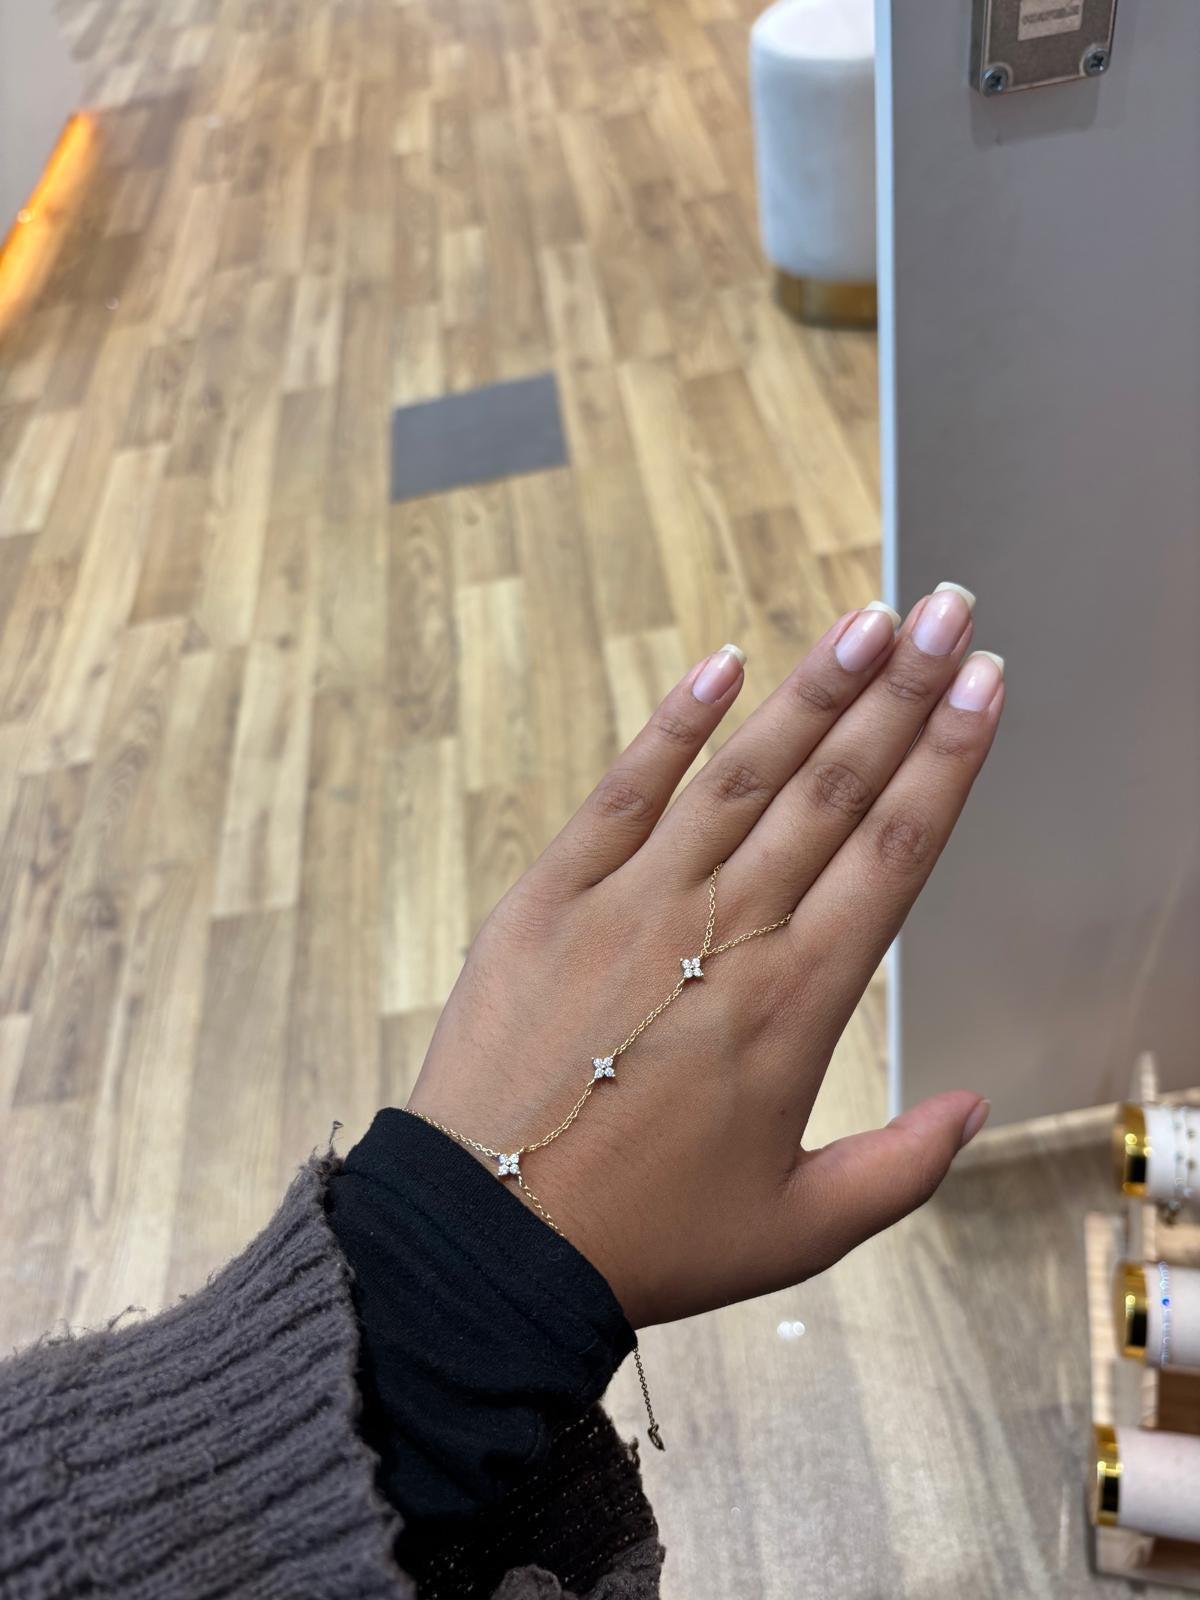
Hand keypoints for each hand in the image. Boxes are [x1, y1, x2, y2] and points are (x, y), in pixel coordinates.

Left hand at [408, 590, 1003, 1327]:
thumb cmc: (645, 1240)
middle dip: (903, 694)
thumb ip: (900, 1168)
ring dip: (811, 691)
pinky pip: (621, 791)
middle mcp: (723, 933)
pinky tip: (723, 663)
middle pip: (832, 792)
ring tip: (867, 620)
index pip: (893, 854)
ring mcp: (631, 904)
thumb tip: (971, 1107)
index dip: (947, 762)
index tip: (985, 689)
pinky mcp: (549, 896)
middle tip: (951, 613)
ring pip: (741, 775)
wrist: (486, 1241)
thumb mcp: (796, 1231)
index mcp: (794, 1005)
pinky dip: (674, 725)